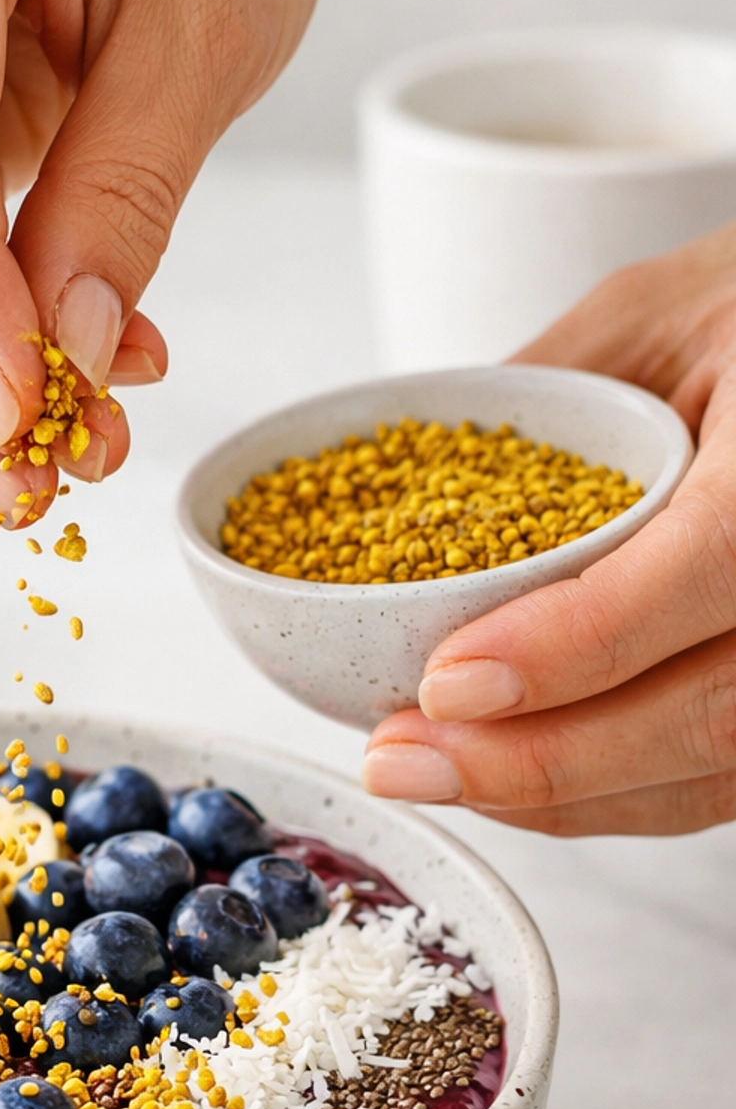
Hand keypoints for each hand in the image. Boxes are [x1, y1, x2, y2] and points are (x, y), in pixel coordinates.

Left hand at [363, 220, 735, 834]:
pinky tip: (508, 777)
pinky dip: (604, 796)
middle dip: (540, 759)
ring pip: (712, 774)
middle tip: (402, 755)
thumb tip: (403, 486)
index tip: (450, 679)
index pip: (710, 566)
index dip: (577, 644)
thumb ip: (542, 400)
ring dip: (559, 795)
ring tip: (430, 770)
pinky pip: (714, 786)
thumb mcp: (652, 312)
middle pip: (711, 711)